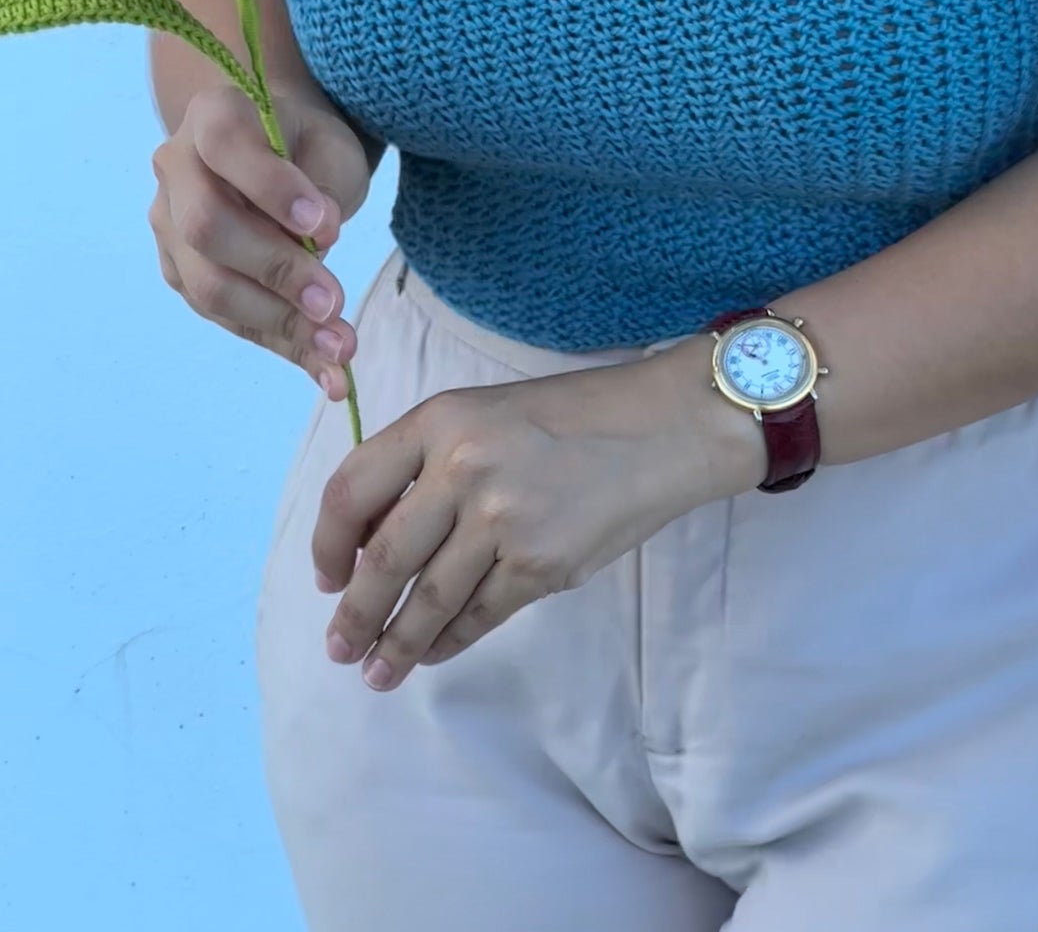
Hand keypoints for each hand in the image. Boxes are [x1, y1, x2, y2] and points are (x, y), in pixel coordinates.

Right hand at [149, 82, 371, 398]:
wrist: (279, 154)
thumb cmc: (309, 145)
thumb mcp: (332, 147)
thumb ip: (325, 184)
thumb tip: (318, 243)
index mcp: (212, 116)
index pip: (226, 146)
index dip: (271, 187)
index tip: (326, 225)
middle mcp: (176, 170)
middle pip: (208, 228)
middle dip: (276, 270)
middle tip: (334, 303)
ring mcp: (170, 227)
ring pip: (210, 285)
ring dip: (279, 323)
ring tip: (340, 348)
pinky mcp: (183, 274)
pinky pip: (227, 317)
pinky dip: (281, 345)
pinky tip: (327, 370)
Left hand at [312, 343, 765, 690]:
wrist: (664, 427)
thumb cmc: (574, 416)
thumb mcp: (487, 413)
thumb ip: (428, 464)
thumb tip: (369, 545)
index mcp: (439, 420)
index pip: (350, 489)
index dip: (325, 544)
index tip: (325, 579)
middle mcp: (462, 467)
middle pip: (382, 560)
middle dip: (354, 615)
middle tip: (339, 649)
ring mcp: (503, 519)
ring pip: (428, 600)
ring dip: (397, 644)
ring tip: (378, 672)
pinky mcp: (542, 564)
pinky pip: (479, 615)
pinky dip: (450, 641)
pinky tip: (434, 654)